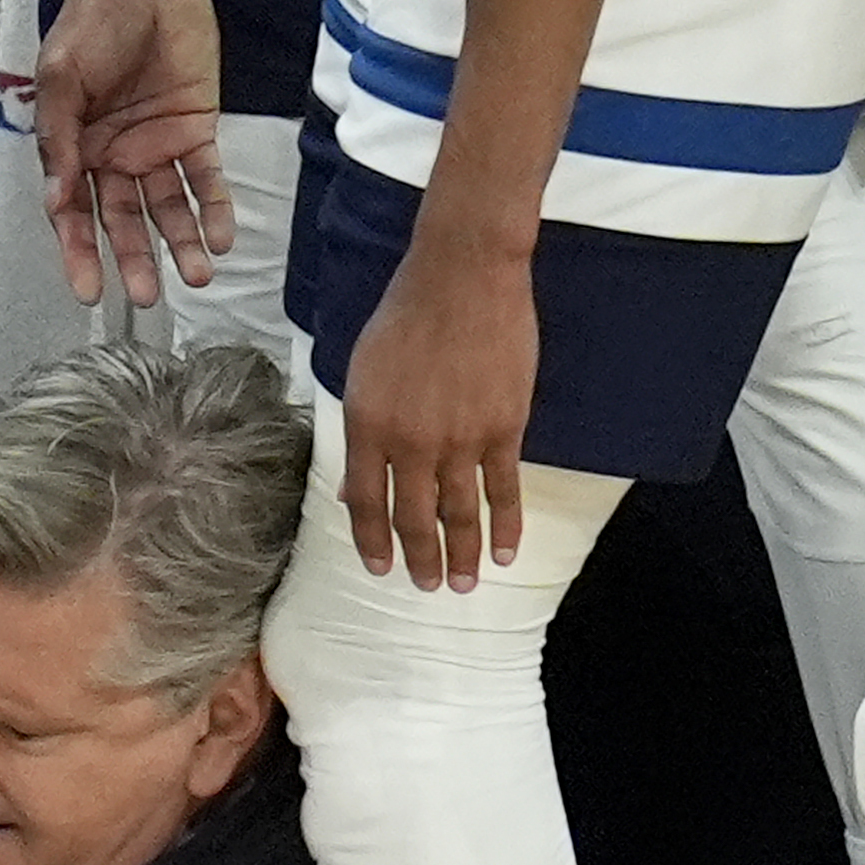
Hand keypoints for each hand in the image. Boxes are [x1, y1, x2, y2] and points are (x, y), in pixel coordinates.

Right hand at [35, 0, 232, 309]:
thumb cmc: (91, 21)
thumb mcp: (60, 79)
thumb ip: (59, 140)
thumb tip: (58, 200)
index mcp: (75, 149)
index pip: (74, 214)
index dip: (80, 253)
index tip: (89, 291)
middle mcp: (114, 156)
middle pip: (124, 220)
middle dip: (136, 259)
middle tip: (148, 296)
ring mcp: (156, 145)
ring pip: (169, 208)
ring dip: (182, 243)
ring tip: (198, 277)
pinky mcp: (196, 129)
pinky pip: (207, 178)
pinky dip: (215, 208)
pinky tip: (222, 237)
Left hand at [337, 236, 533, 590]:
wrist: (463, 277)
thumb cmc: (405, 316)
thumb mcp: (363, 373)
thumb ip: (363, 430)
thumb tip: (358, 483)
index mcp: (368, 427)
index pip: (365, 502)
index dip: (372, 540)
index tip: (380, 567)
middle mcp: (411, 442)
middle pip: (413, 518)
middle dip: (419, 560)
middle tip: (426, 587)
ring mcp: (460, 438)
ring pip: (459, 513)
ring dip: (462, 554)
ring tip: (463, 584)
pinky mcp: (503, 427)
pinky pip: (503, 489)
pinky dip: (506, 525)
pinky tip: (506, 553)